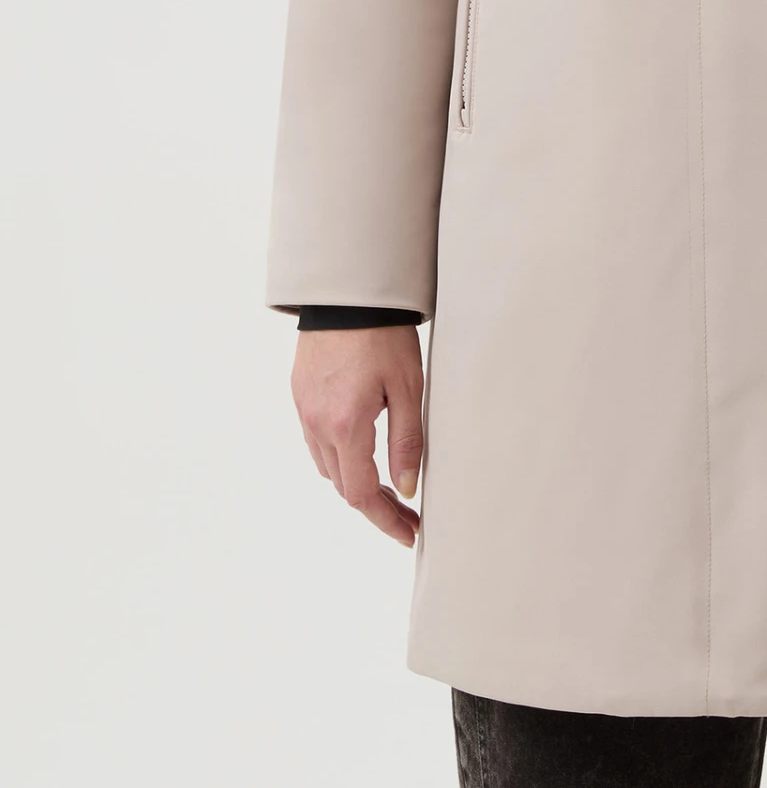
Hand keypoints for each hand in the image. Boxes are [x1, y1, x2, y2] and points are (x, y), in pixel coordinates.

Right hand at [291, 326, 425, 546]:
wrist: (347, 293)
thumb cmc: (383, 335)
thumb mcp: (408, 387)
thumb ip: (407, 442)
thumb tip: (408, 487)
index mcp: (346, 426)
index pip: (362, 493)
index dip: (386, 519)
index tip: (408, 532)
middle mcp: (318, 423)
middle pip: (343, 485)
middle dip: (376, 505)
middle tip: (408, 513)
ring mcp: (305, 409)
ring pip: (327, 465)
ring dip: (356, 481)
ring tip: (389, 486)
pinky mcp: (301, 394)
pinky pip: (317, 441)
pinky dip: (339, 456)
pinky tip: (361, 449)